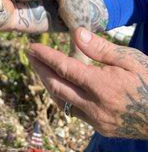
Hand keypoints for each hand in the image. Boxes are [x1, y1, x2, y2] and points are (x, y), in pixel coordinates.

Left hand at [25, 28, 147, 138]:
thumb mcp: (130, 59)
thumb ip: (100, 48)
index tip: (32, 47)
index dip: (46, 57)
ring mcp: (97, 120)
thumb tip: (77, 33)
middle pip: (57, 86)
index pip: (65, 69)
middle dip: (40, 69)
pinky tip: (59, 84)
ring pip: (62, 101)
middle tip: (29, 55)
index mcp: (104, 87)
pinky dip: (62, 95)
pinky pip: (73, 111)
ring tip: (39, 67)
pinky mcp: (100, 127)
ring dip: (48, 83)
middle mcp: (96, 107)